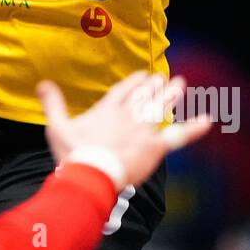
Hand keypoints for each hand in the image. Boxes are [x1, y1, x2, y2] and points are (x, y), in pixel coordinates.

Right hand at [37, 72, 212, 186]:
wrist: (91, 174)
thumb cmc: (73, 153)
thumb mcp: (56, 126)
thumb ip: (53, 103)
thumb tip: (42, 82)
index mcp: (106, 110)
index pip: (123, 91)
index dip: (134, 82)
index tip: (143, 75)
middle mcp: (127, 115)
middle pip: (144, 97)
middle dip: (155, 87)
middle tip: (165, 78)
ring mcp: (143, 130)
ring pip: (160, 109)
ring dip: (171, 96)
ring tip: (180, 84)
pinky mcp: (155, 147)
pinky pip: (178, 136)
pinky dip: (193, 128)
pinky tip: (207, 120)